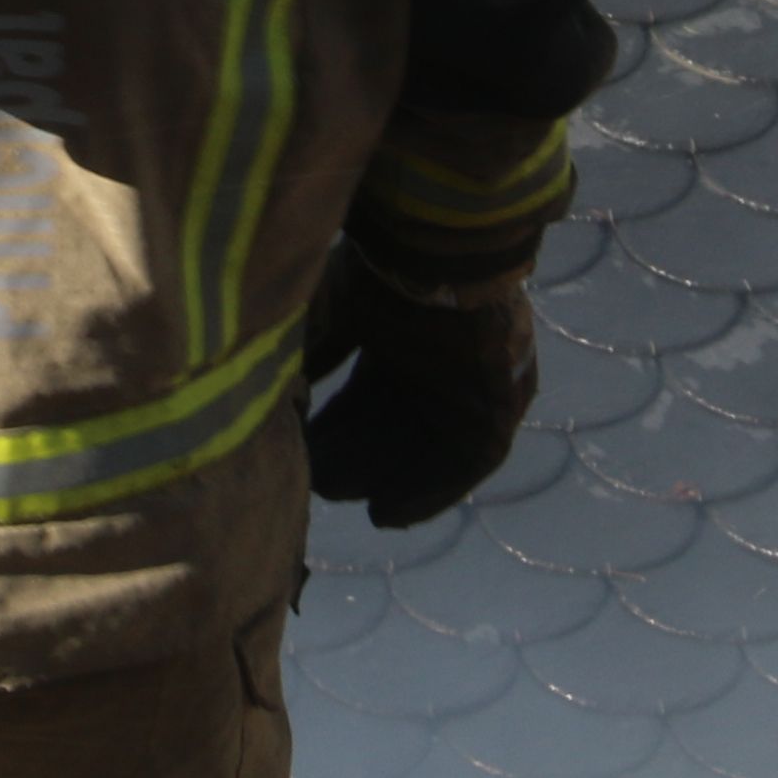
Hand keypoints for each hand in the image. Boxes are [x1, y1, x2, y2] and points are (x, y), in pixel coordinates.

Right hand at [299, 250, 536, 528]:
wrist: (442, 264)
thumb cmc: (385, 279)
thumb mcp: (333, 313)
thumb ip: (312, 349)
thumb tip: (281, 385)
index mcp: (408, 337)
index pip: (369, 394)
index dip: (336, 424)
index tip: (302, 448)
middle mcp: (441, 366)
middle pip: (392, 425)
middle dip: (352, 456)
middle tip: (313, 481)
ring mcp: (473, 391)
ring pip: (422, 450)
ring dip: (383, 478)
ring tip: (339, 499)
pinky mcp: (497, 414)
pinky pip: (462, 468)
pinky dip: (426, 494)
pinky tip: (386, 513)